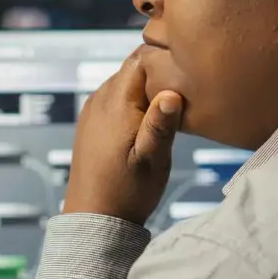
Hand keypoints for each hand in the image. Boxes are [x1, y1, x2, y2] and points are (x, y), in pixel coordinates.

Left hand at [62, 49, 183, 225]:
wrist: (94, 218)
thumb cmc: (125, 193)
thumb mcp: (152, 160)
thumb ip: (160, 125)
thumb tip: (172, 92)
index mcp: (115, 104)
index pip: (140, 60)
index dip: (164, 60)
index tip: (186, 70)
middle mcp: (100, 100)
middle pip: (132, 68)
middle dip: (157, 72)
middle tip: (184, 87)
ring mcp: (93, 110)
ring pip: (124, 82)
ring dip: (145, 88)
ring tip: (169, 104)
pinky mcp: (91, 122)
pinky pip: (115, 97)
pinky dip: (133, 100)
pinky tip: (147, 120)